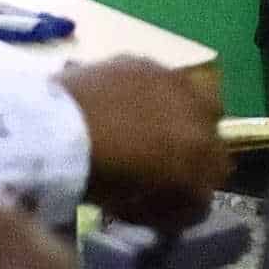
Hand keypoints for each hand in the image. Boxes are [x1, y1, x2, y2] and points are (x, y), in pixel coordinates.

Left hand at [58, 58, 228, 231]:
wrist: (52, 129)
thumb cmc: (94, 177)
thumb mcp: (135, 206)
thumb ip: (165, 206)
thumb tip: (172, 203)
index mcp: (202, 155)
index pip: (217, 176)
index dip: (194, 189)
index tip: (169, 198)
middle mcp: (203, 113)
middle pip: (212, 134)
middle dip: (192, 147)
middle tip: (157, 161)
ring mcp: (176, 82)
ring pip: (190, 101)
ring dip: (173, 116)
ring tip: (138, 129)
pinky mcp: (144, 62)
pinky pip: (155, 82)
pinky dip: (144, 95)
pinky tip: (117, 106)